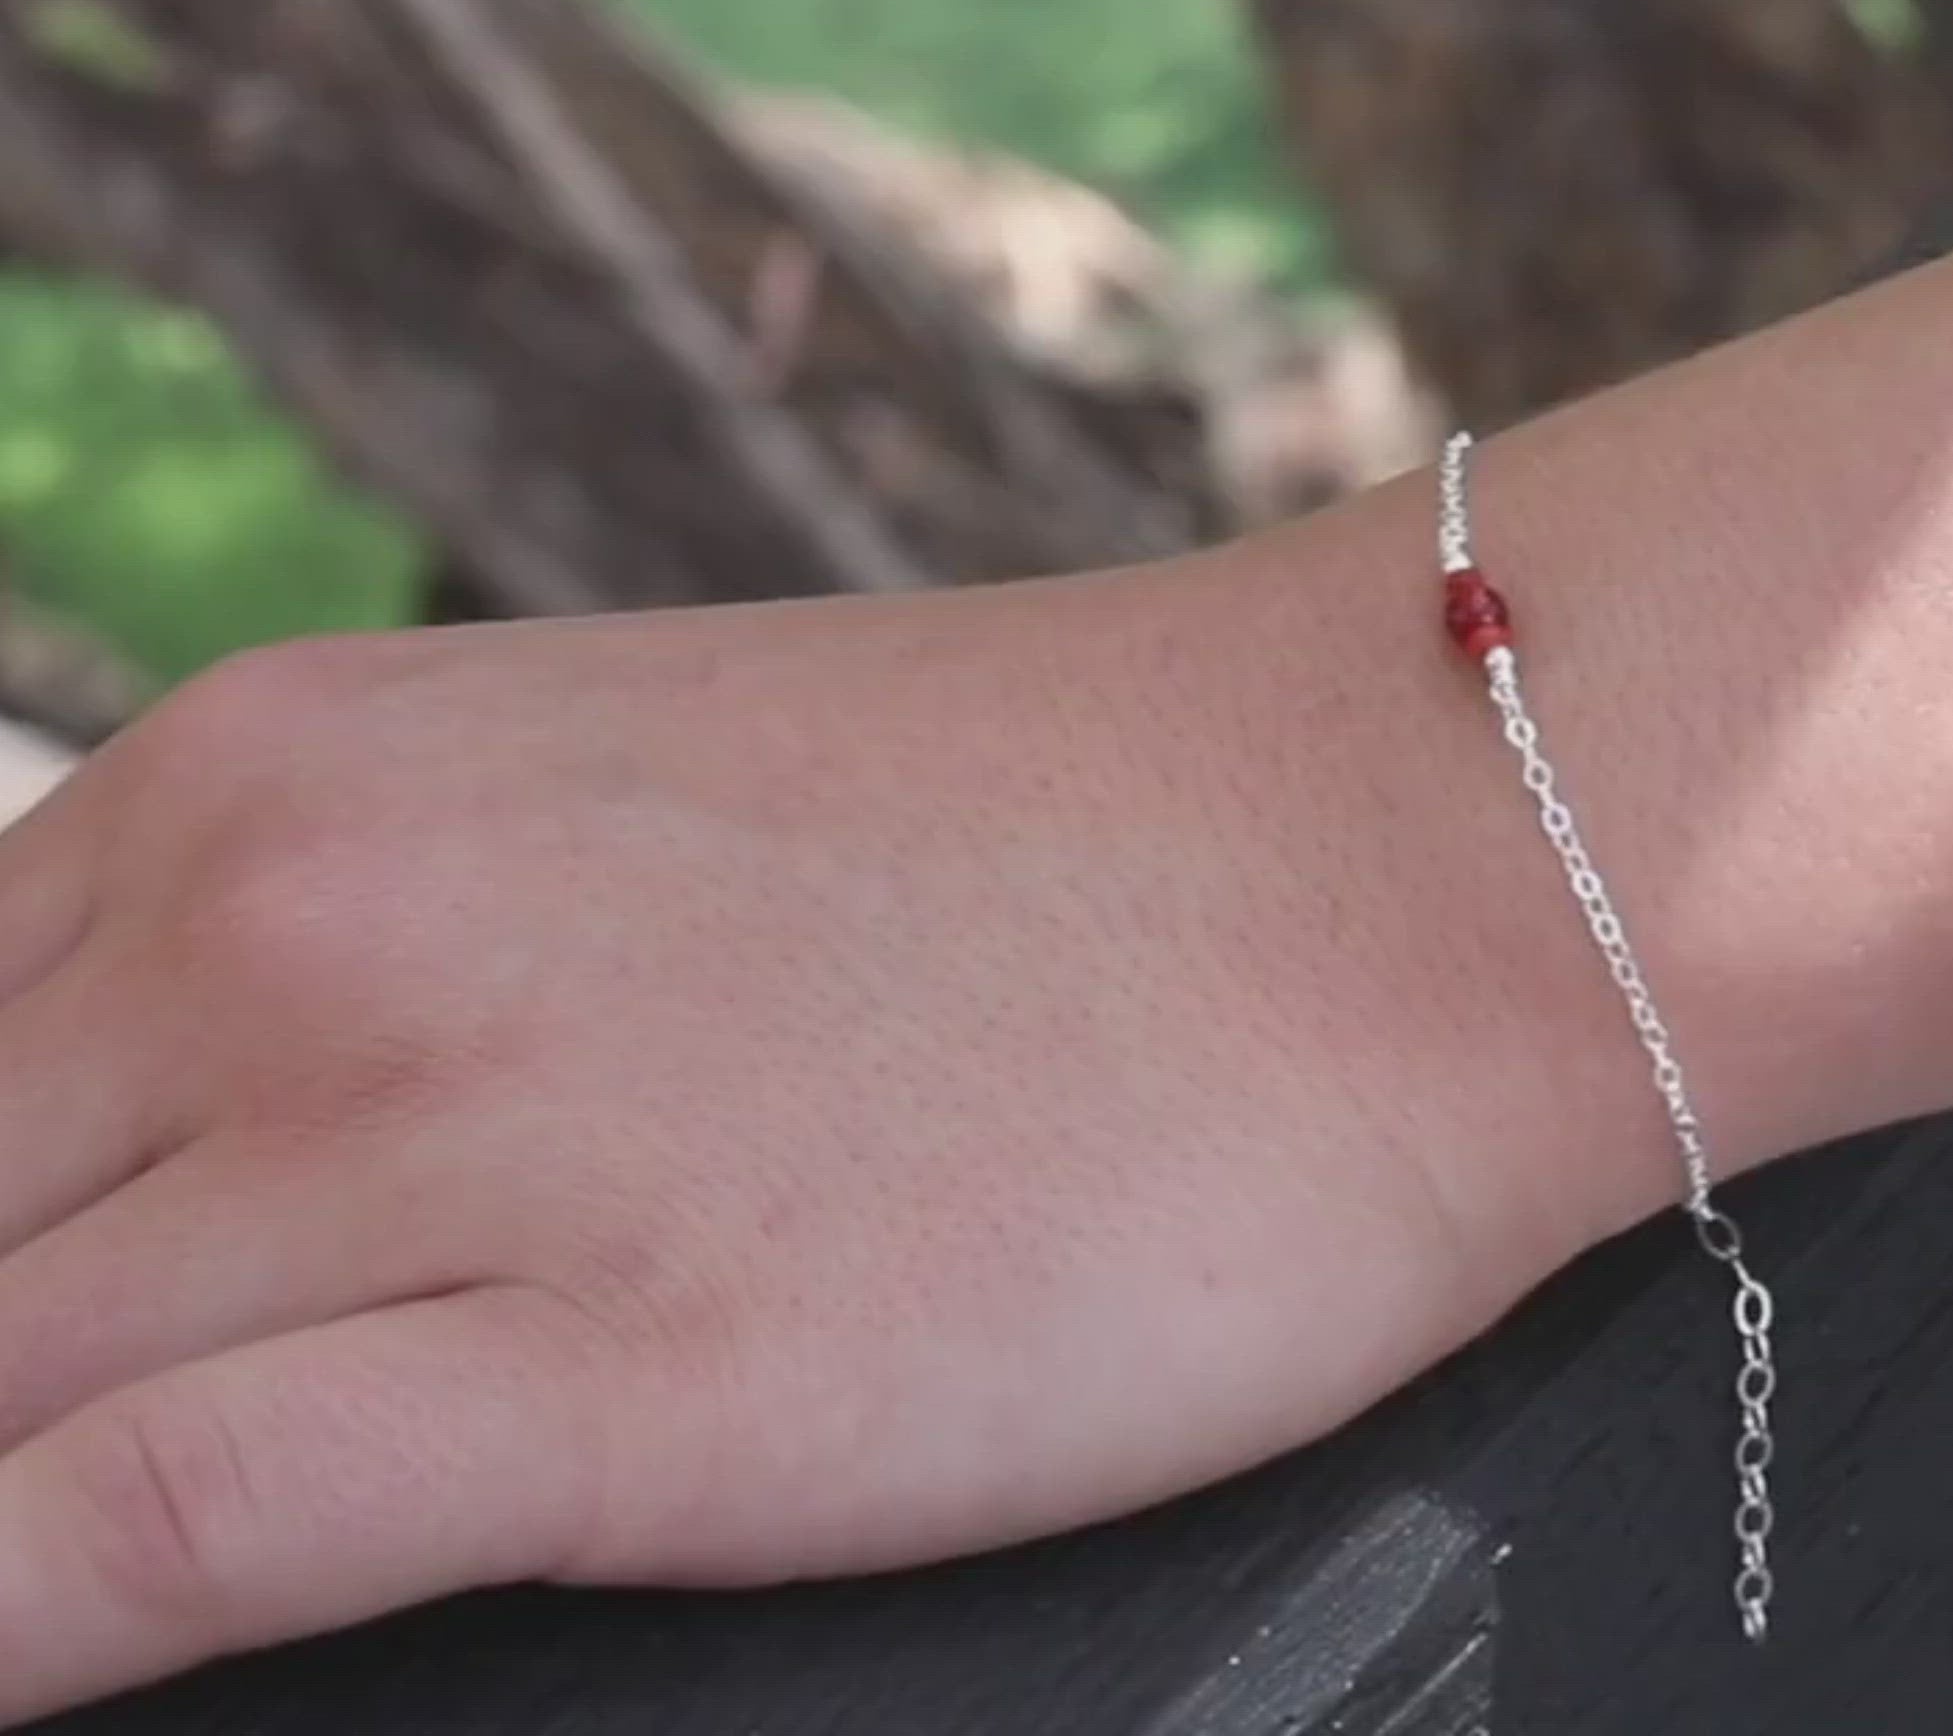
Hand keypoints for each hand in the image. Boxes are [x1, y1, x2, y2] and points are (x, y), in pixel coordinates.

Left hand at [0, 546, 1501, 1720]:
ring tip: (14, 1608)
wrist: (1355, 841)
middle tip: (10, 1485)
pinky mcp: (609, 1355)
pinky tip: (15, 1674)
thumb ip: (319, 960)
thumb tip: (118, 1168)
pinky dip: (13, 1619)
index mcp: (269, 769)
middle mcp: (292, 912)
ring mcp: (438, 1125)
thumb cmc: (1005, 843)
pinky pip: (146, 1522)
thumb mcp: (569, 819)